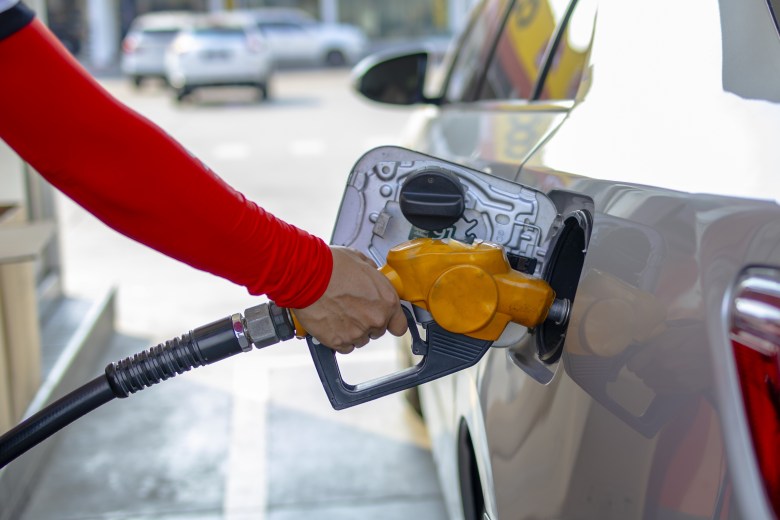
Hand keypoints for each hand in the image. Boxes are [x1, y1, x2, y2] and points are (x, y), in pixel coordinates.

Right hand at [293, 246, 407, 352]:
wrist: (306, 275)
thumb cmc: (331, 266)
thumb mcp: (361, 261)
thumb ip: (373, 275)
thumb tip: (372, 276)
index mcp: (387, 300)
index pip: (399, 325)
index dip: (391, 321)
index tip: (385, 319)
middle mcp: (376, 319)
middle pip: (377, 330)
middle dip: (367, 321)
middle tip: (351, 308)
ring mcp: (358, 333)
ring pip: (360, 339)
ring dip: (352, 330)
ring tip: (338, 313)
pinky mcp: (338, 341)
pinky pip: (344, 346)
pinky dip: (338, 338)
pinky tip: (331, 323)